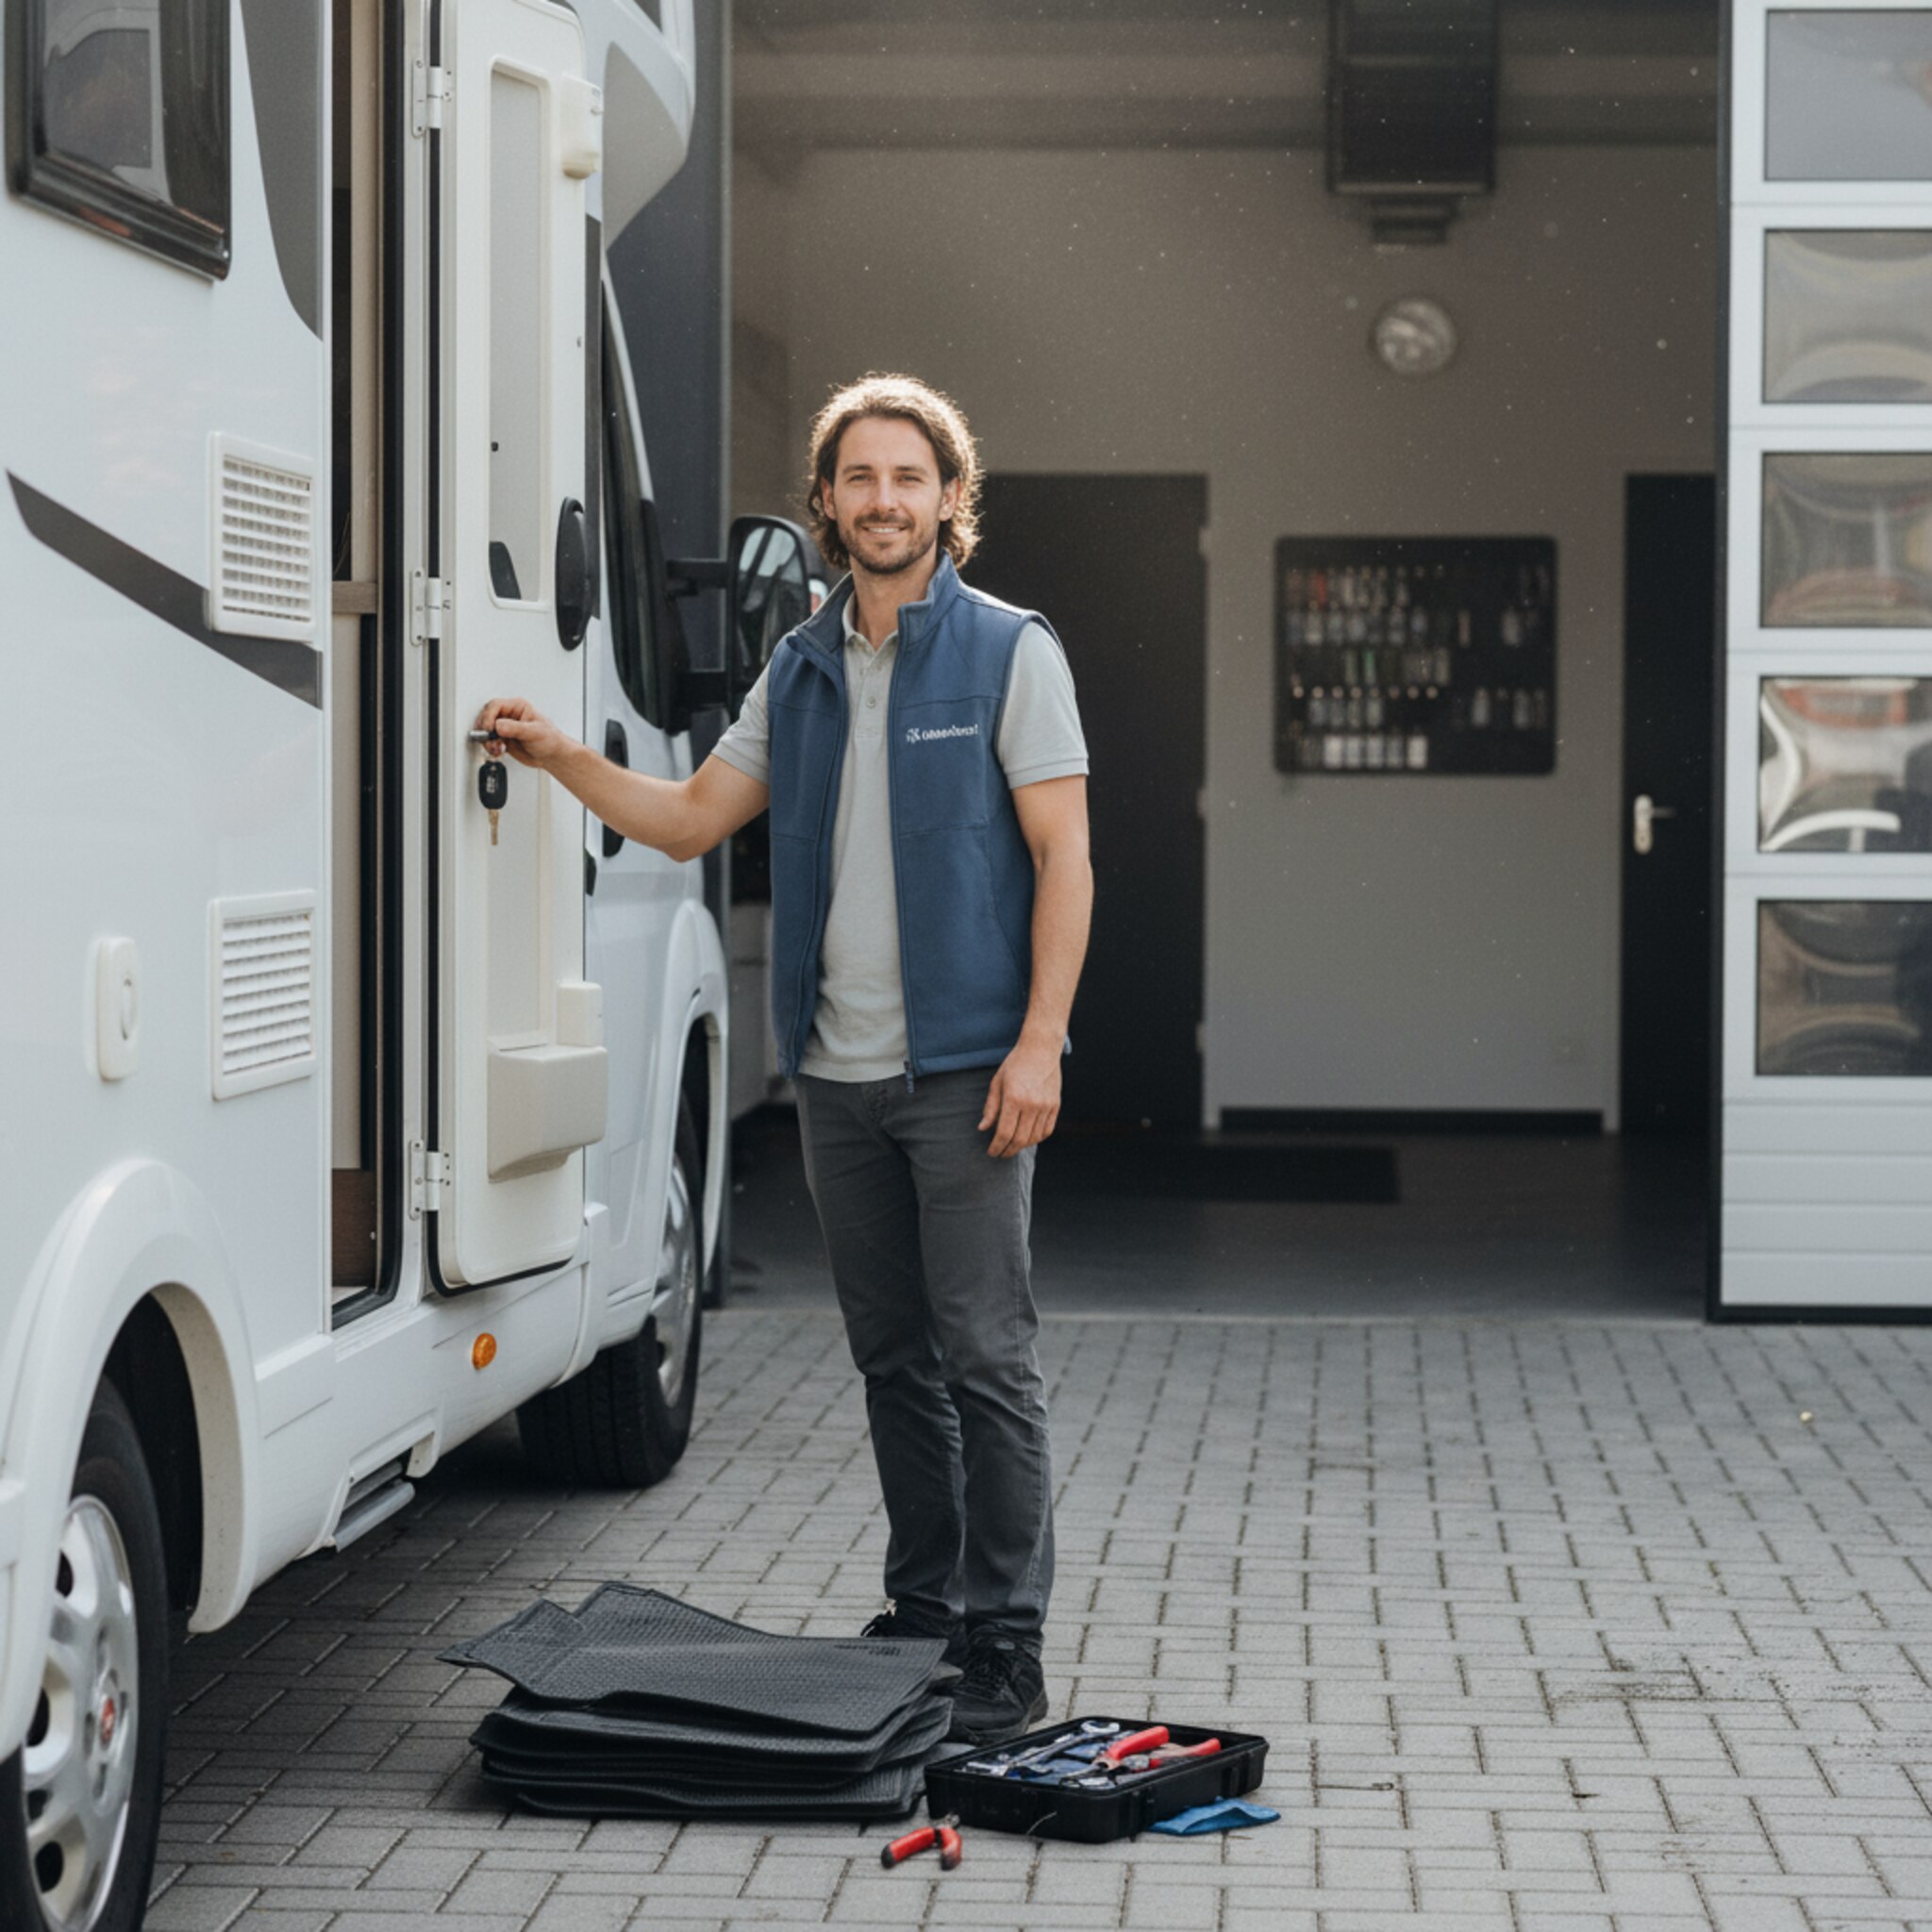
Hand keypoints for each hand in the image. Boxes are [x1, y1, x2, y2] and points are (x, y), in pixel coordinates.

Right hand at [477, 697, 571, 771]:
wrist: (552, 756)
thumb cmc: (550, 740)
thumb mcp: (534, 732)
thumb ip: (516, 728)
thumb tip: (499, 725)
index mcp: (517, 707)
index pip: (495, 705)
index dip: (489, 716)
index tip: (490, 728)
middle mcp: (509, 716)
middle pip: (486, 716)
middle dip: (485, 729)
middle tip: (491, 739)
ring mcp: (505, 728)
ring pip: (485, 730)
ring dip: (487, 741)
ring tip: (497, 748)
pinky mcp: (503, 739)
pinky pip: (489, 741)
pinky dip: (490, 747)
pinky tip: (499, 751)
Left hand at [979, 1040, 1061, 1157]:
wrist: (1040, 1049)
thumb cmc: (1015, 1064)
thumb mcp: (997, 1083)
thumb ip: (990, 1107)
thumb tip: (983, 1128)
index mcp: (1013, 1098)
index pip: (1004, 1132)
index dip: (996, 1146)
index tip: (991, 1152)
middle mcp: (1031, 1104)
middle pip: (1019, 1139)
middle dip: (1008, 1150)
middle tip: (1000, 1154)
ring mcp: (1046, 1106)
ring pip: (1034, 1137)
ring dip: (1022, 1146)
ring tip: (1012, 1146)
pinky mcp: (1055, 1105)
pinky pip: (1047, 1130)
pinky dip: (1036, 1138)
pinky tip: (1028, 1138)